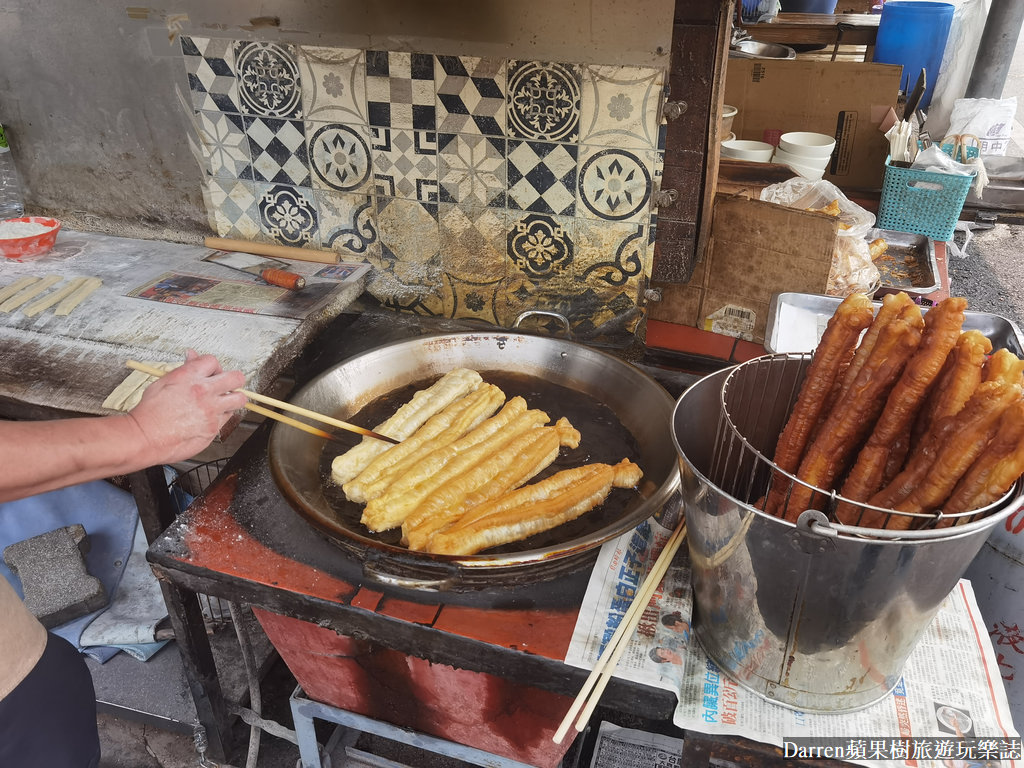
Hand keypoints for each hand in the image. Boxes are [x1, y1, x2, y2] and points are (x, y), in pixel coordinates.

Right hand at [127, 351, 247, 463]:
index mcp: (189, 376)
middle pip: (236, 378)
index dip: (212, 367)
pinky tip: (208, 418)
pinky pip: (227, 418)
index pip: (213, 361)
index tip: (210, 373)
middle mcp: (204, 392)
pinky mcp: (213, 428)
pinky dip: (221, 417)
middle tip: (225, 386)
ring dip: (232, 399)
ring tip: (221, 403)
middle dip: (232, 380)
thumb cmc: (149, 412)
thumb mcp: (162, 382)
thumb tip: (192, 357)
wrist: (145, 437)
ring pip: (238, 400)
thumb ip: (184, 369)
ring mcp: (211, 411)